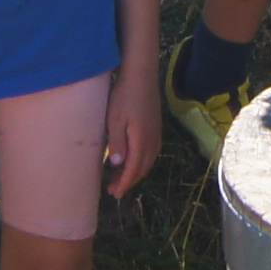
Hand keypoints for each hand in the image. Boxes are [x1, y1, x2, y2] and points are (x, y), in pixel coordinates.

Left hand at [103, 58, 161, 195]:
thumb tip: (117, 164)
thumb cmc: (124, 96)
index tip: (114, 193)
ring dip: (135, 173)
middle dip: (129, 182)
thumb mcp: (114, 119)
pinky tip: (133, 161)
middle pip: (142, 169)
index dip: (124, 184)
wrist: (141, 76)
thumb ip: (117, 143)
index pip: (133, 170)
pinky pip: (151, 154)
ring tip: (120, 178)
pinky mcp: (156, 129)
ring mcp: (156, 135)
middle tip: (113, 189)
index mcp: (141, 141)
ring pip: (148, 162)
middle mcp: (152, 141)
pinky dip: (141, 163)